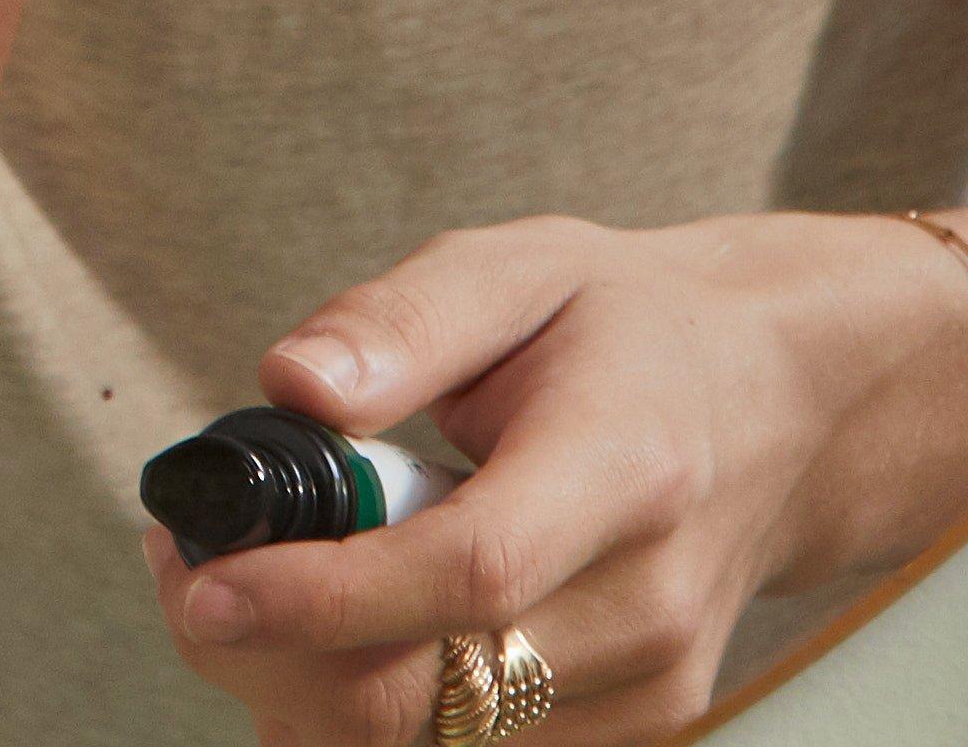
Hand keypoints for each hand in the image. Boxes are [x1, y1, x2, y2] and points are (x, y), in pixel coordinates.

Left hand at [142, 210, 967, 739]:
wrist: (780, 406)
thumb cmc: (630, 330)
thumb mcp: (517, 267)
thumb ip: (395, 321)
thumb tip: (287, 382)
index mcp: (625, 465)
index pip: (468, 570)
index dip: (321, 595)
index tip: (202, 580)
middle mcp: (650, 601)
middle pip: (434, 696)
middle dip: (273, 654)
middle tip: (187, 573)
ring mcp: (652, 685)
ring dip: (306, 688)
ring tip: (257, 584)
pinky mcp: (637, 731)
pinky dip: (369, 714)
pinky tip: (335, 630)